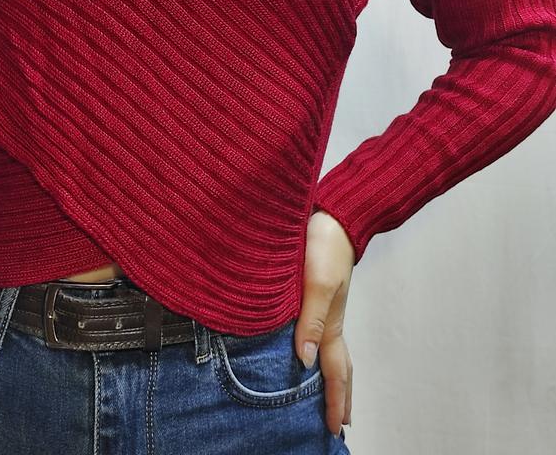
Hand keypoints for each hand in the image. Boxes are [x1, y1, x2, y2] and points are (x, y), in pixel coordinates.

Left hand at [295, 209, 355, 437]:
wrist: (332, 216)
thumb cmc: (325, 246)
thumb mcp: (317, 283)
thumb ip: (311, 320)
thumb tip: (305, 360)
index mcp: (331, 323)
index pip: (336, 371)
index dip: (336, 400)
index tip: (336, 429)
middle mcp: (329, 320)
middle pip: (339, 366)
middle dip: (340, 396)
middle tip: (339, 423)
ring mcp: (325, 308)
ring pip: (330, 351)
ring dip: (331, 377)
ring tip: (327, 395)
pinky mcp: (316, 295)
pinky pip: (319, 332)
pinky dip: (319, 352)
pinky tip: (308, 351)